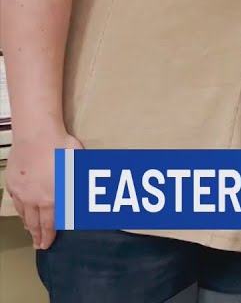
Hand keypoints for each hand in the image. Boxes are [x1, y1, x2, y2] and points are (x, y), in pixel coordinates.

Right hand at [6, 129, 82, 248]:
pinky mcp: (12, 183)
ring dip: (27, 224)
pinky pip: (15, 201)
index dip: (49, 236)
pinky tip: (22, 210)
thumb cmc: (62, 150)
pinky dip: (20, 209)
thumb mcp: (79, 169)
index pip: (49, 224)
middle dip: (37, 236)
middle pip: (34, 223)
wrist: (36, 136)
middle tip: (39, 245)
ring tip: (30, 230)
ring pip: (23, 213)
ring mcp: (21, 192)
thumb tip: (86, 200)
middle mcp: (34, 200)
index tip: (47, 245)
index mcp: (52, 199)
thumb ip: (81, 187)